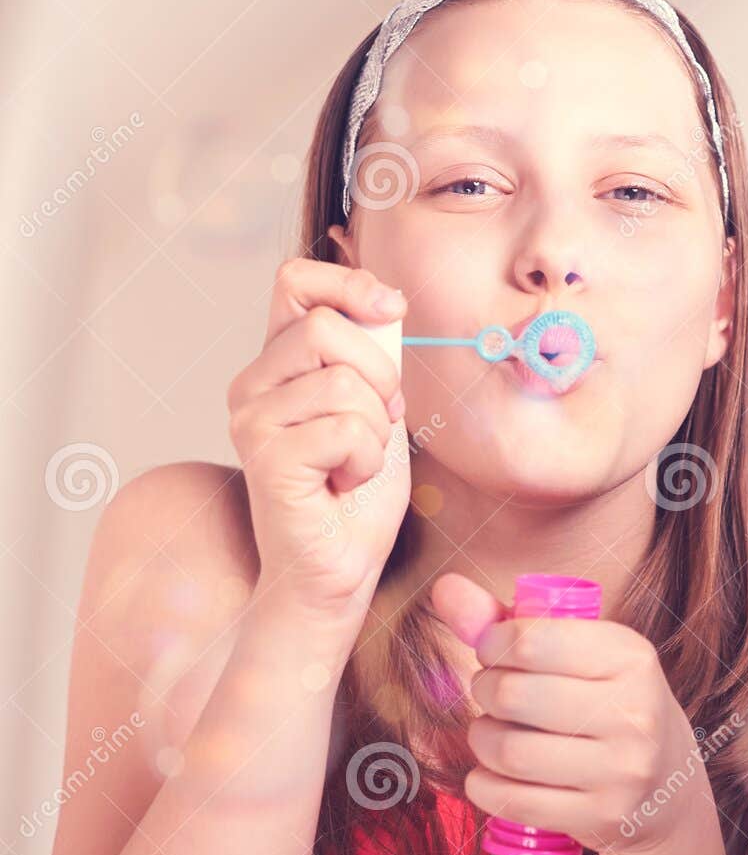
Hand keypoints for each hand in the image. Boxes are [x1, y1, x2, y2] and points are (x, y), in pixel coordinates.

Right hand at [227, 258, 410, 629]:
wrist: (336, 572)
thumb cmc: (355, 496)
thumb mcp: (375, 408)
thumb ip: (371, 357)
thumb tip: (385, 305)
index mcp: (275, 365)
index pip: (294, 281)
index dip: (347, 281)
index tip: (390, 306)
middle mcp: (251, 386)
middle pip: (324, 326)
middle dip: (378, 374)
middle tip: (380, 421)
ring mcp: (251, 421)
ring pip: (342, 382)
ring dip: (374, 429)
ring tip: (354, 464)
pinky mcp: (266, 457)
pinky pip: (344, 429)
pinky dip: (365, 461)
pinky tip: (343, 484)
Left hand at [430, 573, 703, 854]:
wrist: (667, 784)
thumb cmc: (604, 703)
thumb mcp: (578, 652)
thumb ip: (506, 619)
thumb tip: (443, 589)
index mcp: (629, 656)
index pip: (530, 641)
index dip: (492, 645)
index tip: (493, 653)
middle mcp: (633, 711)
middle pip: (513, 696)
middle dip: (483, 691)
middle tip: (490, 695)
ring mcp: (622, 770)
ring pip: (508, 751)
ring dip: (481, 739)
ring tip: (491, 733)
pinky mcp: (603, 816)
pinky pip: (512, 801)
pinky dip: (484, 785)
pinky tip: (492, 774)